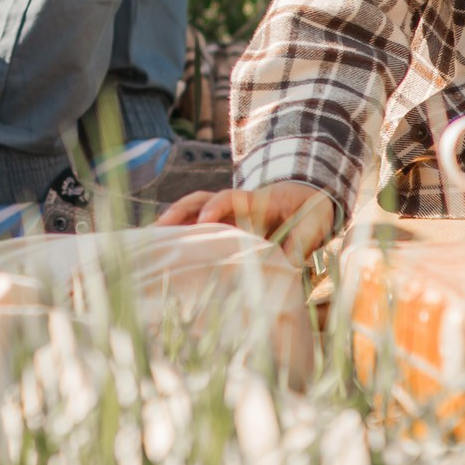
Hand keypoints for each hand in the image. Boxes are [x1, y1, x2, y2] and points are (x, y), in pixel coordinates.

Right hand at [154, 180, 336, 260]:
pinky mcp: (225, 227)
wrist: (309, 201)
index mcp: (257, 200)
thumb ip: (300, 243)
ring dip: (174, 224)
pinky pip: (198, 228)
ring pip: (194, 213)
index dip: (216, 206)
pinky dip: (180, 236)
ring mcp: (228, 215)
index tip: (204, 218)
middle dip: (179, 212)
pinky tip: (164, 253)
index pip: (230, 197)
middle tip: (160, 228)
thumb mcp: (312, 224)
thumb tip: (289, 267)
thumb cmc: (310, 211)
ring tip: (152, 242)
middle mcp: (236, 205)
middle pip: (201, 200)